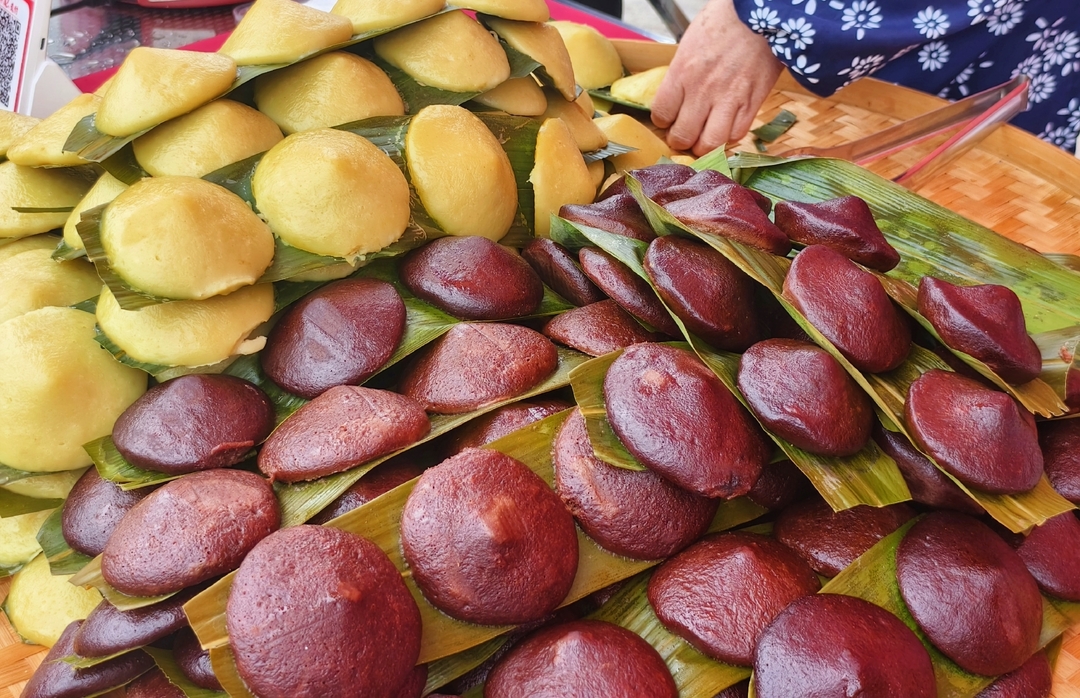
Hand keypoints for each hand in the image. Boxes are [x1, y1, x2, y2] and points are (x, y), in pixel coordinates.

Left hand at [652, 0, 782, 155]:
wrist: (762, 12)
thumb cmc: (725, 21)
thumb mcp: (690, 44)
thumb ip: (682, 75)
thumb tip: (677, 98)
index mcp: (682, 73)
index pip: (662, 114)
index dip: (663, 121)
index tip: (669, 119)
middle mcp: (702, 91)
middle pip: (682, 136)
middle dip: (680, 141)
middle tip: (684, 136)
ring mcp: (729, 100)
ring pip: (710, 144)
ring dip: (704, 147)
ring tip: (704, 140)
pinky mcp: (753, 103)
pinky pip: (737, 134)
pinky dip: (730, 137)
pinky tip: (726, 127)